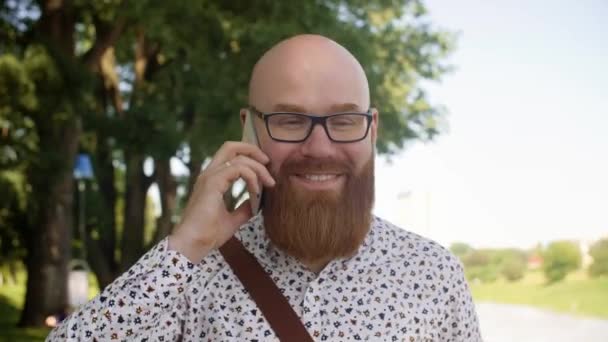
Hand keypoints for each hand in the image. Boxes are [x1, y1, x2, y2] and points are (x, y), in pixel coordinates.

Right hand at [168, 142, 274, 262]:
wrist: (193, 245)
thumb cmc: (208, 235)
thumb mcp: (232, 220)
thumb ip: (244, 209)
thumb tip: (258, 203)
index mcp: (212, 180)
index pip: (231, 155)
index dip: (250, 158)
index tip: (265, 175)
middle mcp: (209, 174)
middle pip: (231, 146)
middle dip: (253, 150)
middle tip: (268, 164)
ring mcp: (209, 177)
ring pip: (238, 157)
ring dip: (258, 168)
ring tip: (268, 184)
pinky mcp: (212, 183)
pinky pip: (238, 169)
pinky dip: (252, 177)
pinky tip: (256, 191)